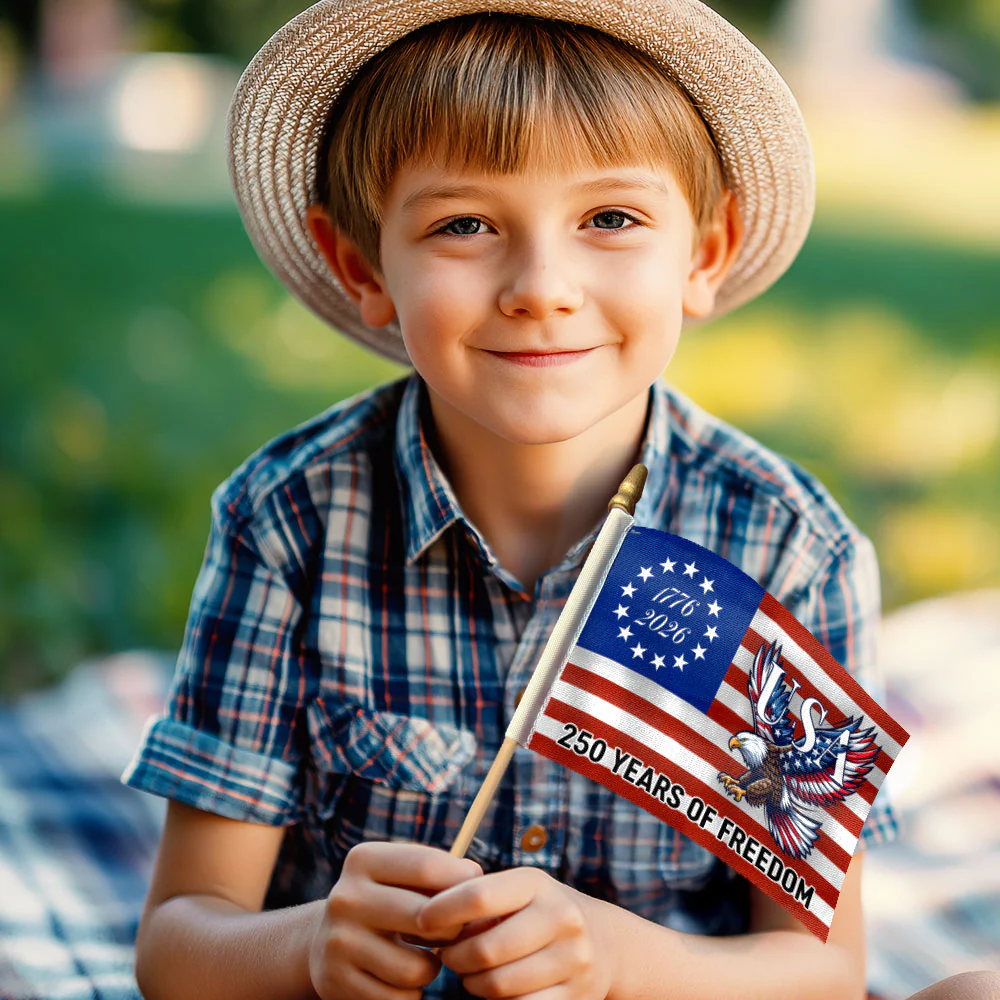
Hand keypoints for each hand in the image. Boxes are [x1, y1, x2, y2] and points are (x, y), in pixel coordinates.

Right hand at [308, 841, 481, 999]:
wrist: (326, 941)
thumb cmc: (385, 901)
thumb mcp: (400, 875)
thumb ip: (438, 872)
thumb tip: (473, 876)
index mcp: (363, 860)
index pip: (427, 867)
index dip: (461, 884)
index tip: (472, 896)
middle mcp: (345, 898)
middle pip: (425, 918)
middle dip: (451, 931)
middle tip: (450, 934)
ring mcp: (338, 942)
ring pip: (416, 968)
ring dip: (431, 968)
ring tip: (423, 958)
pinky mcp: (336, 982)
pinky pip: (399, 998)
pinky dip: (410, 993)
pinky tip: (400, 979)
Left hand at [415, 866, 614, 999]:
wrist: (605, 942)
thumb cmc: (539, 912)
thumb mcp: (517, 892)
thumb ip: (476, 899)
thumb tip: (423, 918)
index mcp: (537, 884)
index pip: (478, 895)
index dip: (441, 911)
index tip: (420, 922)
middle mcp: (561, 917)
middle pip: (485, 949)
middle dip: (455, 958)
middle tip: (448, 956)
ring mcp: (574, 960)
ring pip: (499, 986)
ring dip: (473, 984)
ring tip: (471, 973)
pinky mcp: (576, 996)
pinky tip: (496, 988)